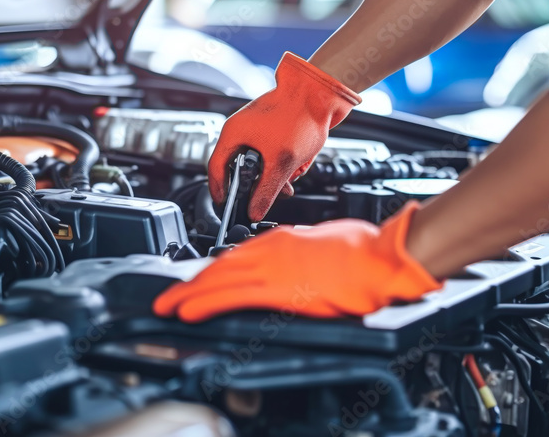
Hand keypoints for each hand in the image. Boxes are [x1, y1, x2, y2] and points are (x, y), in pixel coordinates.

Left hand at [153, 201, 441, 321]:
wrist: (381, 256)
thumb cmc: (366, 250)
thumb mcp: (328, 244)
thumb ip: (308, 255)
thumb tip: (304, 266)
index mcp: (284, 239)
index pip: (238, 254)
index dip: (214, 269)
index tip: (199, 280)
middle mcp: (273, 248)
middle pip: (220, 265)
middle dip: (191, 281)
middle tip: (168, 295)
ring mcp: (274, 268)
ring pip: (218, 278)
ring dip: (189, 292)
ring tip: (168, 305)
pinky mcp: (279, 288)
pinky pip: (232, 296)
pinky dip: (206, 302)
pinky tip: (189, 310)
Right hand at [208, 52, 360, 221]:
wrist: (322, 93)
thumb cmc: (299, 115)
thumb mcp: (281, 162)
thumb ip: (266, 190)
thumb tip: (255, 210)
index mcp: (234, 134)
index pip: (216, 168)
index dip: (221, 190)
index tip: (227, 206)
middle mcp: (242, 130)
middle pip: (240, 168)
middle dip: (259, 184)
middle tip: (270, 195)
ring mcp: (259, 129)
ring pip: (261, 163)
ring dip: (276, 174)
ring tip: (291, 177)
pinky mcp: (275, 129)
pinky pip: (274, 154)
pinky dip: (285, 163)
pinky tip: (299, 165)